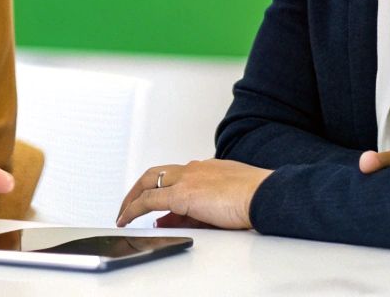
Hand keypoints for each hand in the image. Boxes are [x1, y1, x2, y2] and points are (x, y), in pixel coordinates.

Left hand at [116, 159, 269, 229]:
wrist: (265, 195)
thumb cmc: (255, 199)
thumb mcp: (225, 204)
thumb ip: (200, 210)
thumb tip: (176, 220)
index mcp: (207, 169)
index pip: (177, 176)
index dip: (163, 189)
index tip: (159, 205)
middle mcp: (194, 169)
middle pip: (156, 174)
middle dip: (139, 188)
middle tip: (130, 203)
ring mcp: (186, 178)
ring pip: (148, 182)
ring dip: (133, 198)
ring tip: (124, 213)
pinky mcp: (182, 194)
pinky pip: (148, 200)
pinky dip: (134, 209)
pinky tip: (127, 219)